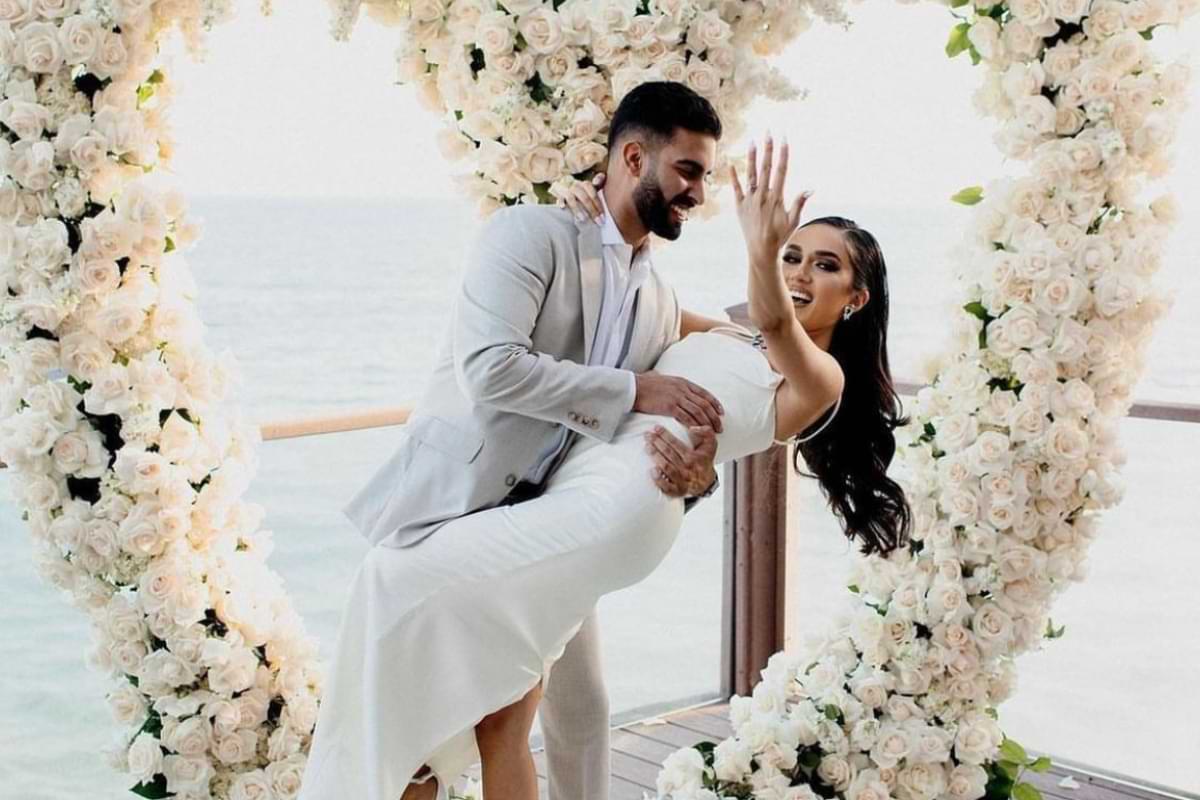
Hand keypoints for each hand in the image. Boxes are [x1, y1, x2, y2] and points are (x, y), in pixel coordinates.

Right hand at [560, 173, 605, 223]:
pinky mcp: (557, 194)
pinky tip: (563, 207)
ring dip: (577, 209)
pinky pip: (559, 197)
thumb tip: (597, 182)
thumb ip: (599, 181)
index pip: (593, 194)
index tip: (603, 217)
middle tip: (597, 221)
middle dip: (592, 210)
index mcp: (585, 184)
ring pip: (571, 198)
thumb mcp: (590, 187)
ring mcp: (566, 189)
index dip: (598, 205)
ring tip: (583, 219)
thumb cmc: (580, 190)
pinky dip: (561, 202)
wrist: (562, 184)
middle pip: (584, 197)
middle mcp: (575, 186)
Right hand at [633, 371, 723, 432]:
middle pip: (704, 404)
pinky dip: (694, 424)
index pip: (704, 393)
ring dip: (707, 423)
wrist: (633, 387)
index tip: (721, 413)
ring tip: (712, 432)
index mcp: (683, 382)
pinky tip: (697, 431)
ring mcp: (677, 397)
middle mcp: (683, 389)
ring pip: (698, 411)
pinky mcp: (669, 406)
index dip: (715, 404)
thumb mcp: (659, 377)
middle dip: (714, 417)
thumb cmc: (644, 383)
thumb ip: (664, 379)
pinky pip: (686, 417)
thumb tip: (657, 374)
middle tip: (720, 427)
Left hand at [645, 425, 717, 497]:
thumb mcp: (710, 445)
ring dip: (655, 456)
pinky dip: (659, 480)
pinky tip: (652, 471)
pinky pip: (667, 486)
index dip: (665, 435)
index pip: (676, 444)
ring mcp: (681, 480)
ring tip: (647, 446)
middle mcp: (687, 469)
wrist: (706, 483)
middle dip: (657, 442)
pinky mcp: (677, 490)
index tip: (656, 428)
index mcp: (694, 457)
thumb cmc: (704, 461)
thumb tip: (692, 428)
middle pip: (669, 454)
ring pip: (666, 467)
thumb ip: (706, 432)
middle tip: (647, 435)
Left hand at [729, 136, 811, 266]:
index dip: (783, 153)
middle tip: (768, 132)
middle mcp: (762, 196)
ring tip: (752, 141)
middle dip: (768, 148)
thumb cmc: (780, 236)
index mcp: (776, 197)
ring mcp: (750, 200)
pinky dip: (734, 177)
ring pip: (751, 174)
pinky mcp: (740, 207)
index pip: (781, 170)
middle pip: (766, 167)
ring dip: (751, 157)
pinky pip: (736, 189)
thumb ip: (799, 202)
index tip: (784, 138)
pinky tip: (732, 163)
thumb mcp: (793, 220)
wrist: (761, 250)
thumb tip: (810, 188)